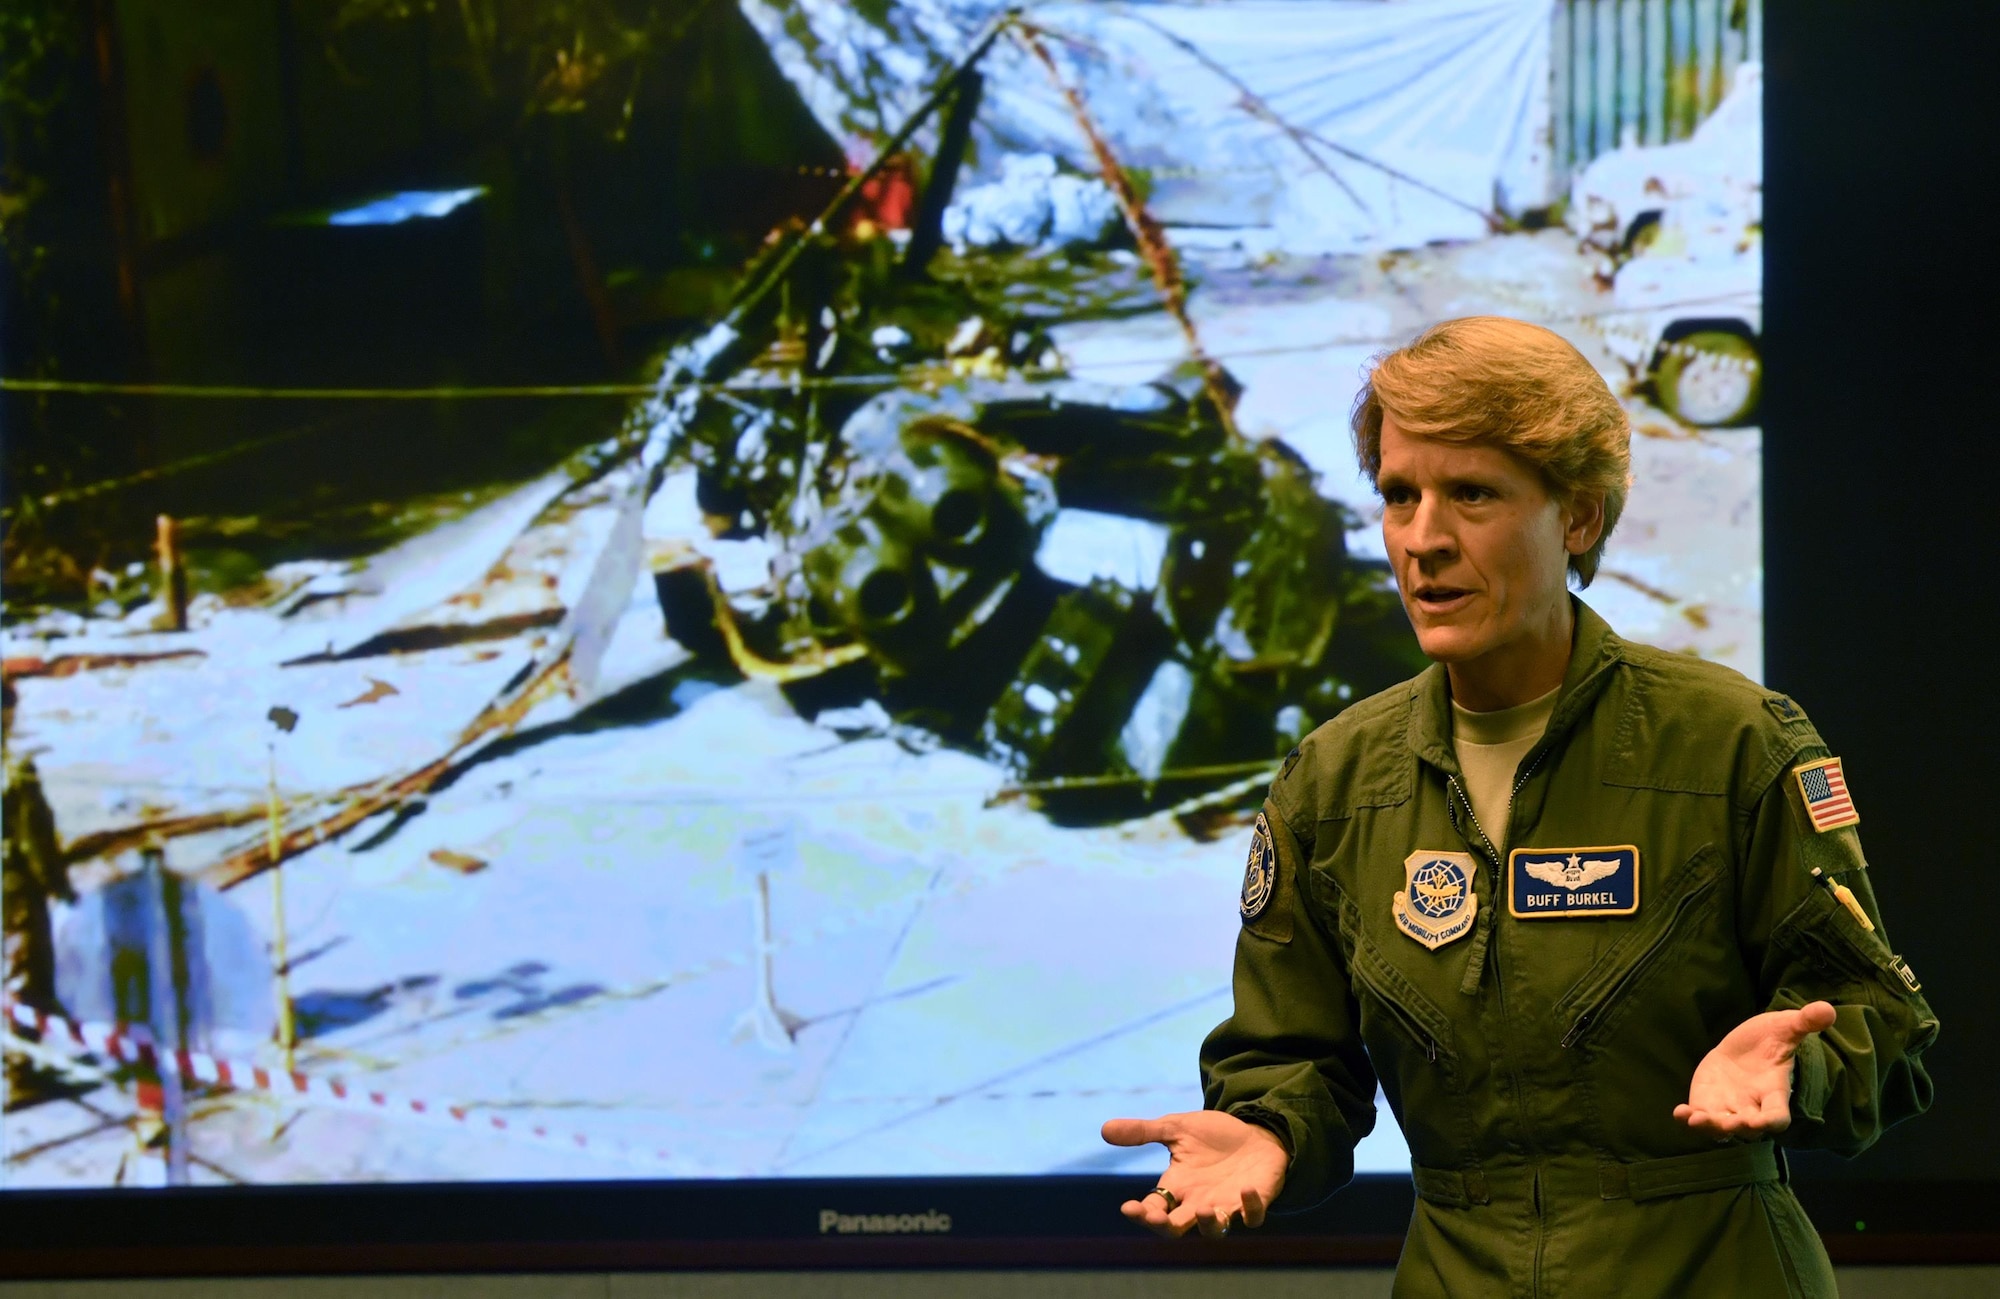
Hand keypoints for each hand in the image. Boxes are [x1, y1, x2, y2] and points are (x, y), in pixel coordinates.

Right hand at [1101, 1109, 1289, 1237]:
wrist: (1255, 1134)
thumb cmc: (1213, 1137)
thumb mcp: (1176, 1128)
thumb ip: (1144, 1131)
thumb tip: (1104, 1129)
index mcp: (1177, 1187)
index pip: (1153, 1208)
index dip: (1140, 1213)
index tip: (1128, 1207)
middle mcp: (1198, 1202)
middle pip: (1176, 1229)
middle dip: (1164, 1227)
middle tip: (1156, 1218)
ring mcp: (1227, 1205)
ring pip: (1214, 1231)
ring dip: (1208, 1224)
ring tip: (1204, 1209)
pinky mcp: (1255, 1201)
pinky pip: (1253, 1216)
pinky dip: (1249, 1207)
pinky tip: (1245, 1189)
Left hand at [1674, 1001, 1837, 1136]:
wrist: (1745, 1048)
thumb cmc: (1770, 1040)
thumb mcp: (1786, 1027)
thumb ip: (1805, 1022)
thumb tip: (1828, 1010)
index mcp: (1774, 1093)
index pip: (1778, 1116)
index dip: (1772, 1121)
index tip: (1762, 1122)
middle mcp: (1752, 1107)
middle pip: (1749, 1128)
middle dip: (1740, 1127)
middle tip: (1732, 1124)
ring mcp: (1728, 1108)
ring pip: (1721, 1128)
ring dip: (1710, 1127)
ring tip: (1696, 1120)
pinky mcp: (1707, 1104)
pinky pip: (1698, 1117)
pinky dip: (1688, 1119)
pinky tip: (1679, 1113)